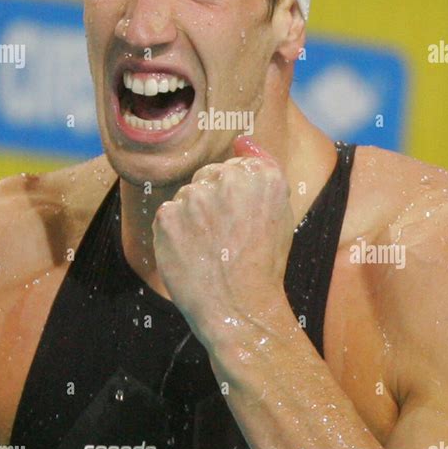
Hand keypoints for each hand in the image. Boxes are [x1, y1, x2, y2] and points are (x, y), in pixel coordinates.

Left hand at [152, 136, 294, 345]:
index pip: (235, 168)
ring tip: (210, 249)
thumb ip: (263, 168)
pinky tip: (192, 253)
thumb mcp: (279, 212)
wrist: (239, 308)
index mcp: (262, 175)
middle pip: (208, 177)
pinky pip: (168, 215)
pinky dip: (175, 233)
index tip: (243, 223)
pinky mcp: (168, 215)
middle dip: (213, 202)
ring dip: (193, 217)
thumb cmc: (263, 262)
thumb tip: (241, 140)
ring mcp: (195, 196)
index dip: (237, 198)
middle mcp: (228, 179)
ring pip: (187, 196)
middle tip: (226, 238)